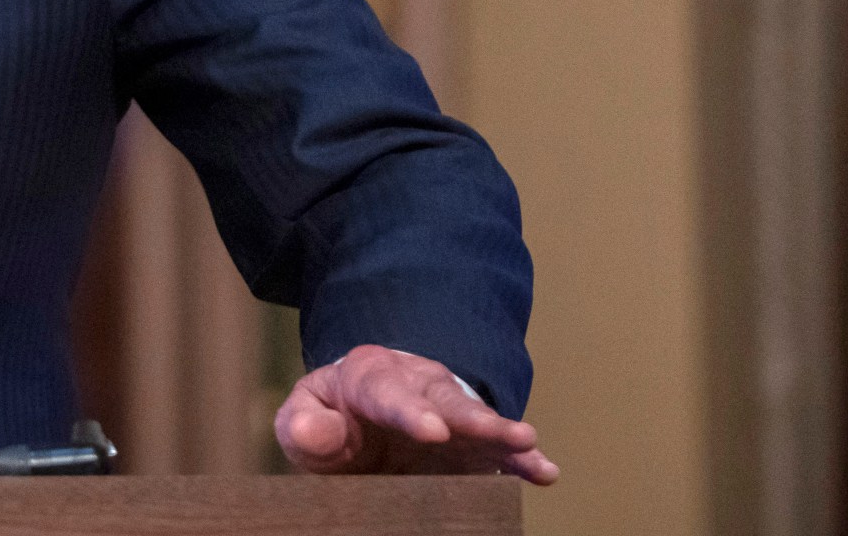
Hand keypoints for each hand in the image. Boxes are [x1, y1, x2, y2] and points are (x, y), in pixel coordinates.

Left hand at [274, 344, 558, 483]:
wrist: (361, 422)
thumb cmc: (332, 420)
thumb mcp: (306, 417)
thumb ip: (304, 424)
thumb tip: (311, 429)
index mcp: (369, 376)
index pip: (387, 392)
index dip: (410, 411)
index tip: (433, 432)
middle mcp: (418, 386)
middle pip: (444, 398)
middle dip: (469, 416)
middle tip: (493, 431)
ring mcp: (451, 414)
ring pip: (478, 419)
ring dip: (503, 433)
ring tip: (528, 445)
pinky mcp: (473, 445)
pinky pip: (500, 450)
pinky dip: (522, 460)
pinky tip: (543, 471)